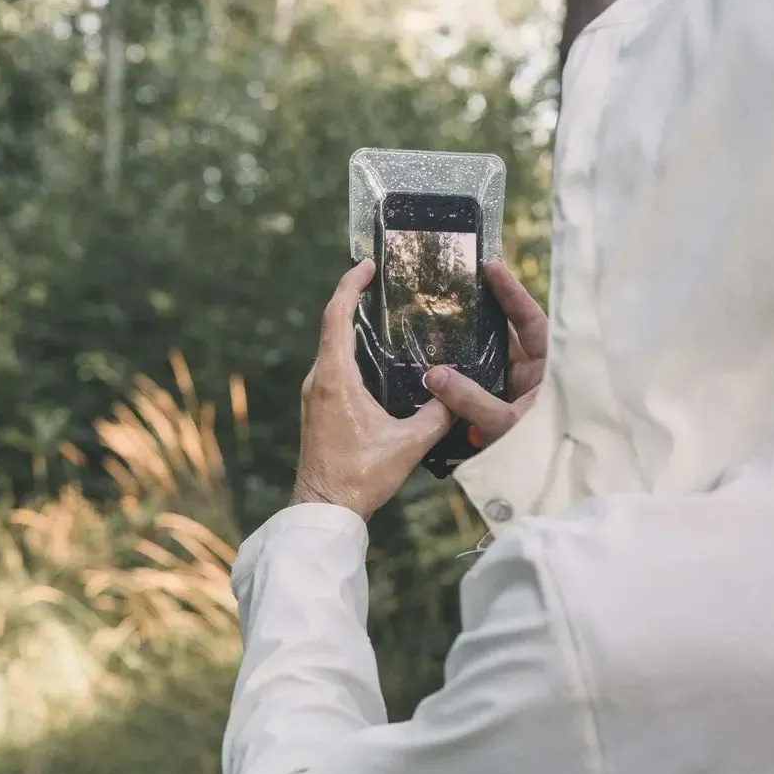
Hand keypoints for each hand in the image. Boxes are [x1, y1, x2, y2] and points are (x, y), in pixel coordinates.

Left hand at [291, 259, 453, 519]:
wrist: (323, 509)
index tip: (367, 264)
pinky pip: (332, 366)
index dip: (350, 285)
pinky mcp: (318, 407)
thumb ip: (438, 415)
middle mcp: (319, 380)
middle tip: (384, 282)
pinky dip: (350, 350)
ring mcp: (315, 394)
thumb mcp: (408, 444)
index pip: (336, 316)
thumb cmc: (359, 477)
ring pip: (331, 347)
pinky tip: (375, 356)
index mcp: (335, 379)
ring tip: (384, 312)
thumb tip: (459, 393)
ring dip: (352, 325)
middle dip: (354, 298)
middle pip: (332, 325)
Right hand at [422, 260, 547, 446]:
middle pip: (510, 337)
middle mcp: (538, 377)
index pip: (532, 320)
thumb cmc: (543, 453)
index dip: (511, 293)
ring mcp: (522, 395)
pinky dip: (465, 379)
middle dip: (484, 317)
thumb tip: (433, 373)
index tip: (490, 266)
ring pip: (494, 363)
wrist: (553, 493)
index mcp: (551, 369)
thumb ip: (469, 399)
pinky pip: (484, 388)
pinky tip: (441, 369)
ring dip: (470, 350)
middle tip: (455, 291)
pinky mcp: (507, 413)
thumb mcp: (506, 424)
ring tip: (441, 324)